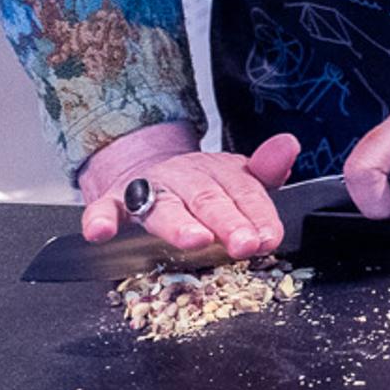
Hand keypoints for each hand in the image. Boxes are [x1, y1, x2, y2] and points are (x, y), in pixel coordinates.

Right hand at [77, 124, 300, 258]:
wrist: (145, 167)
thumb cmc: (198, 185)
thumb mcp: (235, 176)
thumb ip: (265, 169)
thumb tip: (289, 146)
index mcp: (217, 172)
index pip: (244, 191)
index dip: (258, 215)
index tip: (270, 237)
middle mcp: (183, 177)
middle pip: (207, 200)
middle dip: (228, 222)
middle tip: (244, 243)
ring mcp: (147, 188)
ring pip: (163, 206)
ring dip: (178, 224)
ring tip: (194, 239)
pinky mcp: (112, 201)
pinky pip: (103, 209)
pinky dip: (100, 220)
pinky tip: (102, 233)